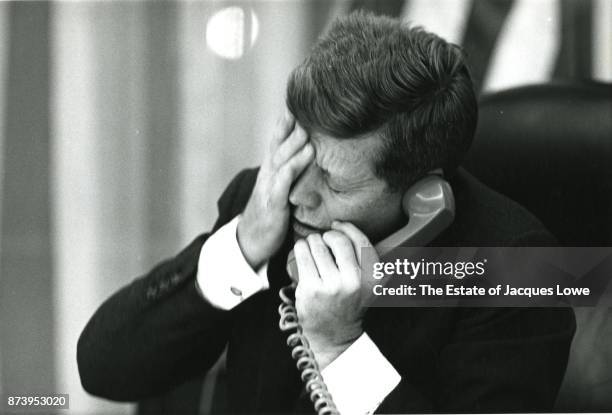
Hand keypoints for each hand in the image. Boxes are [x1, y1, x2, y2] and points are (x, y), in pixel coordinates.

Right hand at [237, 109, 313, 268]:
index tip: (299, 102)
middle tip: (306, 106)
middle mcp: (268, 175)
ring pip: (281, 160)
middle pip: (280, 145)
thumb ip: (289, 172)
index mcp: (270, 170)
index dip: (286, 122)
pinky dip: (292, 168)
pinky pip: (282, 184)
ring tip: (309, 129)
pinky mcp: (273, 205)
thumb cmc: (269, 214)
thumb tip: (307, 154)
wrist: (250, 241)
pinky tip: (305, 156)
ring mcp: (268, 188)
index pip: (277, 140)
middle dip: (292, 126)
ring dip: (295, 144)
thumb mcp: (279, 189)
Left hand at [293, 221, 378, 368]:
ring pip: (317, 245)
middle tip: (322, 241)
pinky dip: (300, 248)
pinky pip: (302, 254)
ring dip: (311, 241)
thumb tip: (340, 226)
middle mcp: (355, 281)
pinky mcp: (311, 289)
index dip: (346, 228)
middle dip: (327, 235)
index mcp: (373, 278)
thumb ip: (365, 260)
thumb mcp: (367, 285)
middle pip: (338, 240)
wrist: (334, 336)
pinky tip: (302, 252)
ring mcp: (332, 286)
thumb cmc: (347, 304)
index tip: (336, 226)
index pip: (361, 241)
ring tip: (311, 249)